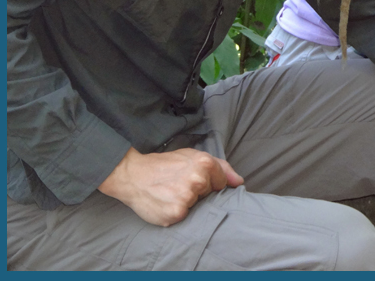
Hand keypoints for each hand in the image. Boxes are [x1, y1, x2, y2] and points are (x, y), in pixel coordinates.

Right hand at [98, 147, 242, 226]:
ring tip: (171, 193)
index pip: (221, 182)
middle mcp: (198, 179)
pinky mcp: (176, 213)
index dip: (208, 183)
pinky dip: (175, 213)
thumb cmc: (166, 165)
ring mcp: (187, 197)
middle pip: (209, 194)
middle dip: (197, 192)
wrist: (134, 175)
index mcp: (205, 163)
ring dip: (187, 203)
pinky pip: (184, 217)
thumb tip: (239, 182)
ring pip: (197, 206)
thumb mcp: (194, 157)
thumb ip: (221, 167)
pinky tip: (165, 203)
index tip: (191, 179)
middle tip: (178, 184)